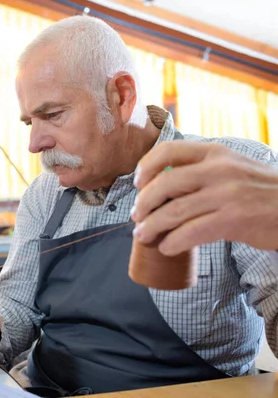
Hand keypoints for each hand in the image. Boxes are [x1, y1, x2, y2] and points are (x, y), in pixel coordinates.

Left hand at [131, 140, 277, 254]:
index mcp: (215, 151)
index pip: (168, 150)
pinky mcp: (234, 220)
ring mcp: (227, 194)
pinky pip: (191, 232)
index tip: (137, 183)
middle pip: (165, 184)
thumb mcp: (233, 167)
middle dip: (144, 203)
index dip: (146, 167)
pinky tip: (166, 247)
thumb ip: (202, 170)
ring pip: (174, 211)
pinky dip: (172, 242)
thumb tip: (160, 186)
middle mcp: (219, 169)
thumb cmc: (261, 190)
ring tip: (142, 235)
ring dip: (152, 226)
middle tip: (136, 216)